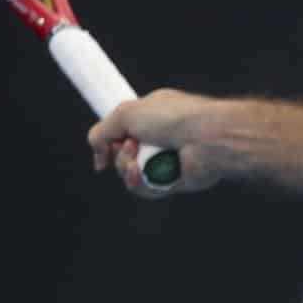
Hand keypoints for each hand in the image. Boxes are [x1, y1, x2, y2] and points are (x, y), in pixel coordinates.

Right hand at [87, 89, 222, 197]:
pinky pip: (145, 189)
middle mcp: (159, 138)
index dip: (111, 140)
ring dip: (126, 169)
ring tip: (136, 162)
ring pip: (130, 175)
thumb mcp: (126, 113)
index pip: (123, 131)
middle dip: (118, 154)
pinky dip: (139, 183)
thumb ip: (102, 131)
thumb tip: (97, 154)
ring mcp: (166, 160)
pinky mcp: (173, 181)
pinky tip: (141, 174)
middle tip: (130, 146)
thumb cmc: (173, 118)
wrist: (205, 138)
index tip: (105, 145)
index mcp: (151, 115)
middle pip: (122, 156)